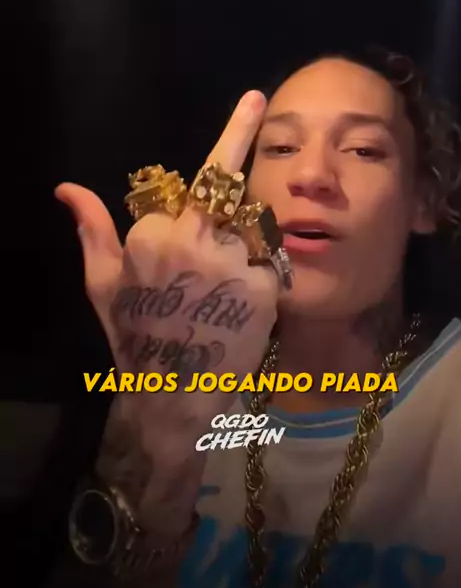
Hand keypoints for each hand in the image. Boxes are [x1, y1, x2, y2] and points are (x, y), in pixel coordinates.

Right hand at [56, 91, 279, 434]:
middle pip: (219, 204)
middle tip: (213, 269)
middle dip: (219, 223)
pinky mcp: (265, 284)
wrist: (177, 400)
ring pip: (244, 233)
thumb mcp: (102, 284)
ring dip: (236, 254)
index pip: (179, 200)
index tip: (174, 264)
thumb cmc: (136, 340)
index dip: (178, 229)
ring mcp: (232, 261)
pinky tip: (239, 312)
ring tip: (218, 299)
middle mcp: (193, 240)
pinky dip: (256, 281)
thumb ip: (92, 228)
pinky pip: (266, 262)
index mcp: (150, 236)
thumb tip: (66, 187)